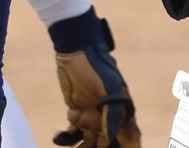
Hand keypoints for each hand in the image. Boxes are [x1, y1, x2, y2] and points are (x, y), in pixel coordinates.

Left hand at [54, 19, 141, 146]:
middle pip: (109, 146)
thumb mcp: (107, 85)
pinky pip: (72, 135)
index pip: (130, 140)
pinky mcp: (77, 115)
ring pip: (89, 145)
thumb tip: (109, 138)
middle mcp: (109, 120)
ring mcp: (93, 119)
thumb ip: (112, 112)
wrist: (75, 50)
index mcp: (123, 114)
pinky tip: (58, 137)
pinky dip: (66, 139)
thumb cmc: (96, 65)